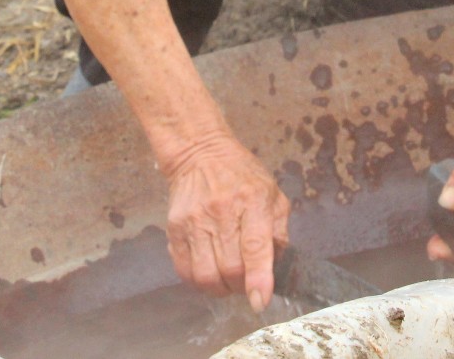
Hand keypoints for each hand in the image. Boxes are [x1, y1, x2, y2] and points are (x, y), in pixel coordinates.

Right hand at [161, 131, 290, 311]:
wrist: (199, 153)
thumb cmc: (242, 175)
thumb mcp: (272, 193)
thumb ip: (279, 231)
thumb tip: (276, 268)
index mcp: (253, 201)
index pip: (255, 247)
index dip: (258, 279)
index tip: (259, 301)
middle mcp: (222, 211)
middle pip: (230, 268)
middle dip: (241, 285)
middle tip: (245, 282)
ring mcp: (195, 220)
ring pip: (205, 275)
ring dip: (219, 288)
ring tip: (226, 281)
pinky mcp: (174, 228)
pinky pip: (183, 270)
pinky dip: (197, 282)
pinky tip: (207, 272)